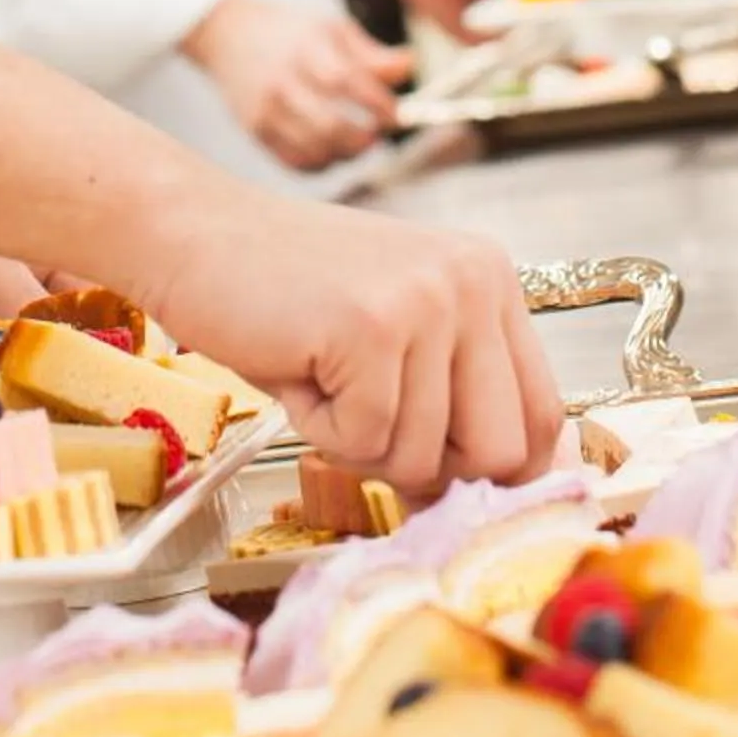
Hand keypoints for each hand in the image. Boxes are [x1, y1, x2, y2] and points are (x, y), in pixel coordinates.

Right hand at [147, 193, 563, 497]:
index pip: (544, 414)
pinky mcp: (372, 326)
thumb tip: (507, 503)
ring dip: (359, 444)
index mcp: (490, 279)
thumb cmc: (286, 295)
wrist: (193, 233)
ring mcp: (427, 299)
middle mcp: (474, 281)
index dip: (500, 471)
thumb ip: (454, 398)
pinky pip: (365, 441)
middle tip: (364, 420)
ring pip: (427, 458)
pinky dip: (318, 429)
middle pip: (504, 451)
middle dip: (429, 468)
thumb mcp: (394, 335)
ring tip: (321, 374)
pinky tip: (296, 366)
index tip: (444, 481)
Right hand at [181, 0, 412, 172]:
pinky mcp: (255, 130)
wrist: (228, 34)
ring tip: (357, 141)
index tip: (396, 114)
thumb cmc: (291, 32)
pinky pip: (295, 162)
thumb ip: (372, 53)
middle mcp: (282, 80)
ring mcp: (265, 109)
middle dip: (364, 138)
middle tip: (377, 133)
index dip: (377, 103)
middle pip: (330, 125)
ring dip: (346, 154)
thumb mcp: (331, 29)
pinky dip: (321, 164)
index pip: (346, 81)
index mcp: (305, 47)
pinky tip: (332, 150)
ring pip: (314, 150)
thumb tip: (411, 66)